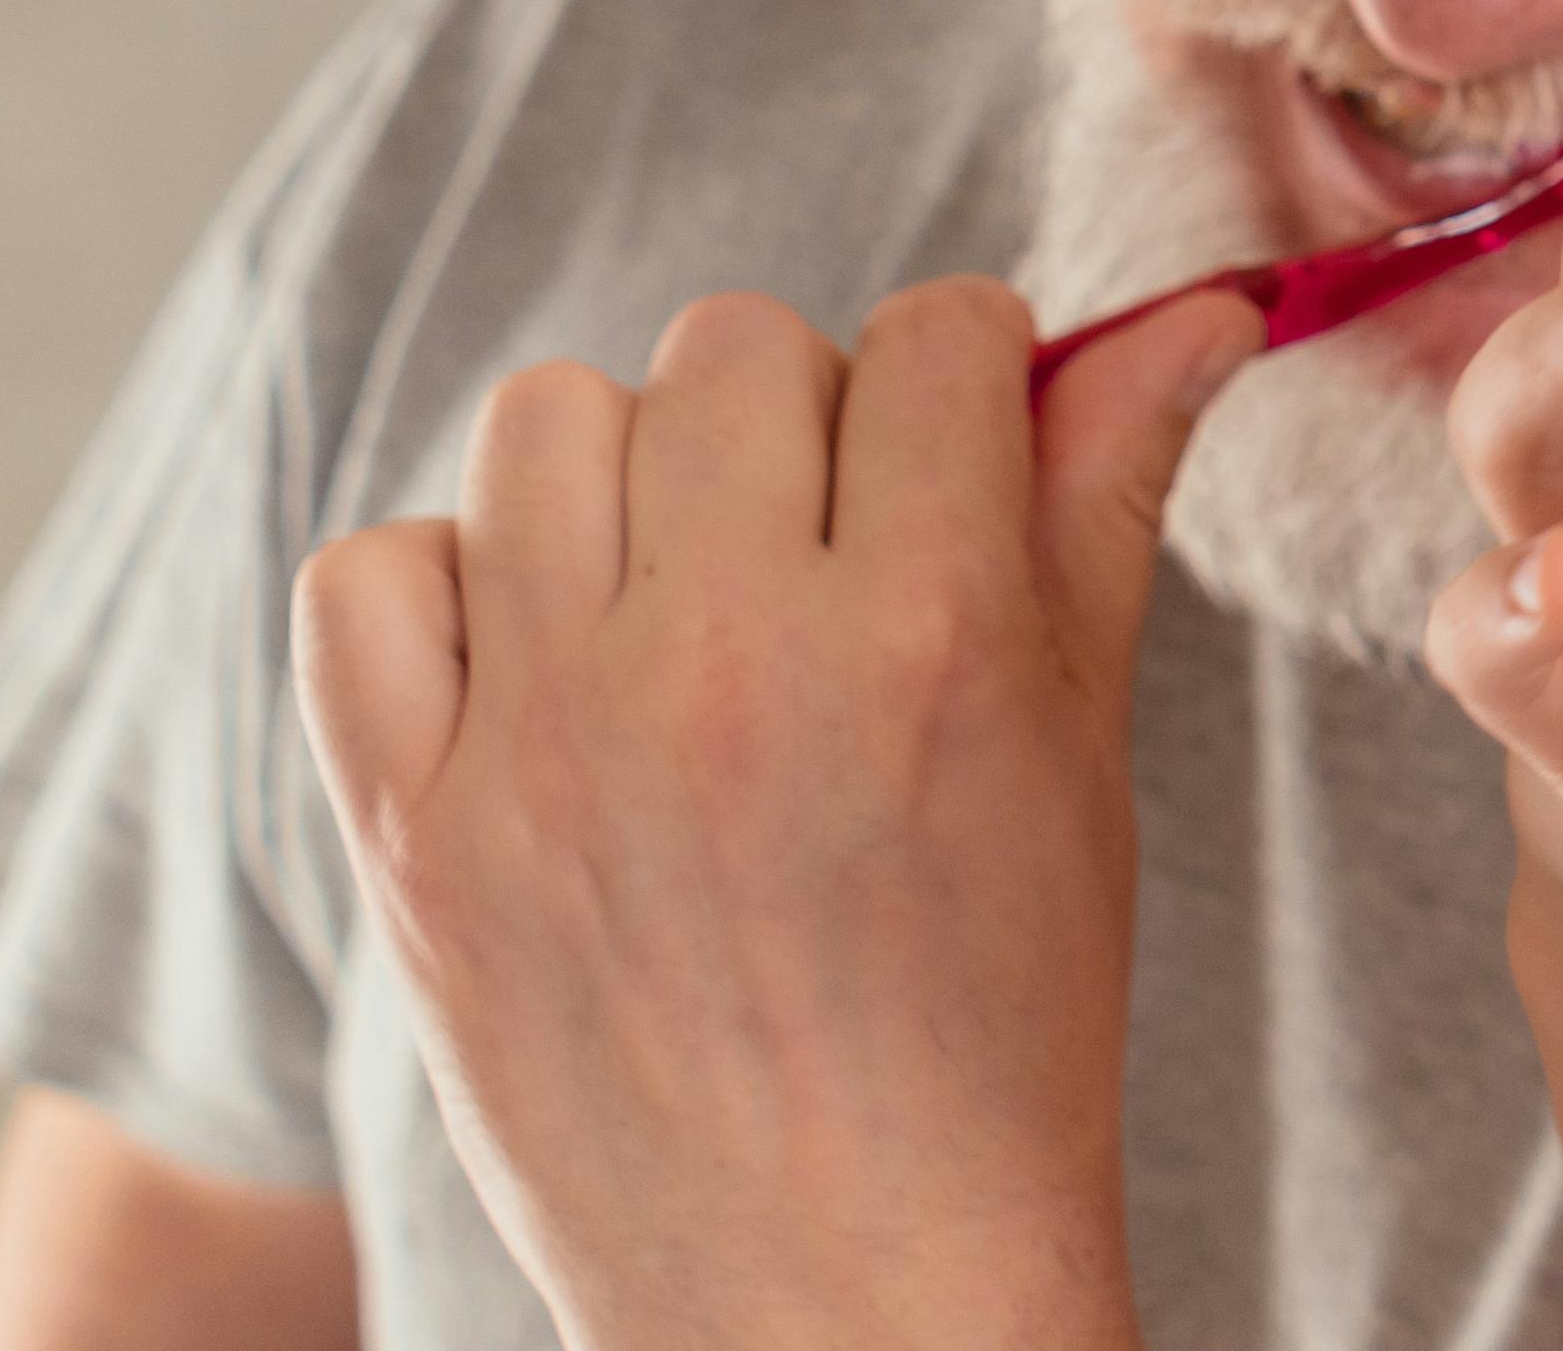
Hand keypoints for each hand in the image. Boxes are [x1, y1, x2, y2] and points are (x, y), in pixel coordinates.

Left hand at [290, 277, 1259, 1350]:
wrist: (838, 1305)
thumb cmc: (995, 1043)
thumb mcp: (1082, 763)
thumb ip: (1105, 507)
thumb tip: (1192, 312)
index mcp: (927, 640)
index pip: (935, 334)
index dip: (966, 375)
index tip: (960, 450)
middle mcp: (726, 665)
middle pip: (735, 352)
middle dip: (802, 428)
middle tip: (828, 557)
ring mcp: (545, 747)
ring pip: (546, 423)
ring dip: (624, 486)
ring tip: (678, 609)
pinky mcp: (412, 834)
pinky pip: (370, 574)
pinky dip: (444, 595)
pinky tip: (535, 677)